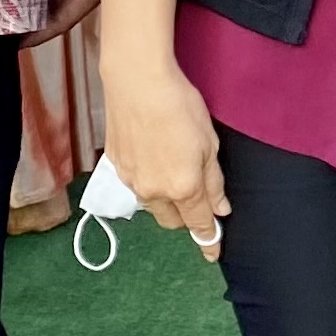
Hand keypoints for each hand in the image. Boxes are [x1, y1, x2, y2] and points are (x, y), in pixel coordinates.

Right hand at [100, 45, 229, 260]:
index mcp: (183, 188)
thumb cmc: (180, 107)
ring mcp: (131, 181)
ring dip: (166, 199)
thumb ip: (214, 182)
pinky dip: (148, 180)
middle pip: (173, 221)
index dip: (208, 240)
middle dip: (186, 215)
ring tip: (173, 166)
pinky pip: (136, 186)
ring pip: (152, 205)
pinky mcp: (115, 167)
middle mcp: (154, 192)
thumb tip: (220, 210)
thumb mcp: (209, 143)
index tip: (212, 253)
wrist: (137, 83)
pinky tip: (153, 155)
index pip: (198, 224)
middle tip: (196, 194)